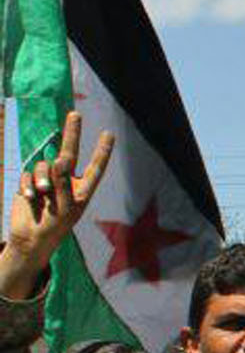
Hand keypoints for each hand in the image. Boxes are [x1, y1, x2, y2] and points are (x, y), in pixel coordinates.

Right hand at [0, 111, 115, 299]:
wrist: (30, 238)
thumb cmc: (54, 227)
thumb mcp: (65, 207)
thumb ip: (63, 183)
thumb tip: (60, 160)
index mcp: (82, 189)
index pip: (94, 167)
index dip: (101, 151)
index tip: (109, 134)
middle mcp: (66, 181)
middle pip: (70, 152)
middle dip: (72, 133)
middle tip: (75, 114)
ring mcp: (48, 181)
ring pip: (44, 165)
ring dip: (41, 178)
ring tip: (41, 193)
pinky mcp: (29, 183)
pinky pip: (28, 174)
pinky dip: (28, 184)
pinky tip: (29, 197)